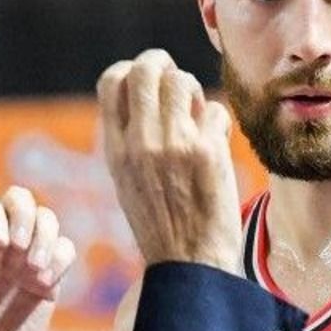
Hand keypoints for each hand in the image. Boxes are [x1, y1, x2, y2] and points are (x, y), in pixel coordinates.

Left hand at [0, 186, 77, 330]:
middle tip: (18, 251)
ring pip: (48, 222)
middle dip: (26, 218)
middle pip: (22, 202)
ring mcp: (25, 264)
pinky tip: (44, 285)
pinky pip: (65, 252)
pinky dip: (61, 260)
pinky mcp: (48, 284)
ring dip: (45, 239)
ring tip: (32, 274)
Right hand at [97, 50, 241, 271]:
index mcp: (116, 150)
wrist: (190, 265)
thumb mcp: (129, 182)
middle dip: (165, 65)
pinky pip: (215, 111)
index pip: (111, 80)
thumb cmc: (163, 227)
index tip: (145, 84)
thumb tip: (152, 94)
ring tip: (197, 119)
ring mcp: (174, 144)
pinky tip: (217, 145)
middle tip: (177, 83)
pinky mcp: (207, 152)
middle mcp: (140, 142)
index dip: (130, 70)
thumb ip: (132, 140)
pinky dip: (219, 124)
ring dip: (194, 94)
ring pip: (184, 81)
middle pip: (147, 67)